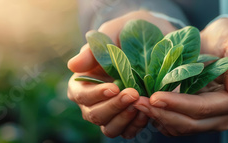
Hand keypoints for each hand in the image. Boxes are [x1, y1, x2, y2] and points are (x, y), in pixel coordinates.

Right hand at [67, 10, 175, 137]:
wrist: (155, 37)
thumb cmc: (127, 33)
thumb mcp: (111, 33)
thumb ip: (93, 50)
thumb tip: (72, 65)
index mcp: (82, 81)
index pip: (81, 95)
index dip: (96, 94)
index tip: (114, 87)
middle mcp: (93, 101)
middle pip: (94, 115)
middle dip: (114, 106)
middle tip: (134, 94)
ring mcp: (111, 112)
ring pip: (109, 128)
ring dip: (124, 119)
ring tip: (140, 104)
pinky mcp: (127, 119)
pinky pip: (127, 132)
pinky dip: (135, 125)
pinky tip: (147, 112)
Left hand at [133, 18, 227, 135]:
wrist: (218, 43)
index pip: (202, 108)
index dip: (177, 104)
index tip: (155, 97)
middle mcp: (222, 116)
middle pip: (188, 123)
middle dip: (161, 113)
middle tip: (138, 101)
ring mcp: (207, 121)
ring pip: (178, 128)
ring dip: (156, 117)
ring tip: (136, 102)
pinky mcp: (193, 119)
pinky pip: (173, 126)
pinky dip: (158, 118)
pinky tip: (144, 105)